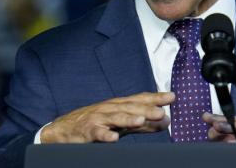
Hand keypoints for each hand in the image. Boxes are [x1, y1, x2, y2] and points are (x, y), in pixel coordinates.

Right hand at [41, 92, 174, 142]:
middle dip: (145, 109)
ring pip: (115, 118)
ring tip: (141, 121)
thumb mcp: (121, 124)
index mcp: (119, 105)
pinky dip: (105, 135)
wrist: (63, 129)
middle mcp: (110, 109)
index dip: (155, 98)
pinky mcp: (86, 131)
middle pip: (130, 108)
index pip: (140, 99)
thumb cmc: (96, 124)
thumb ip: (143, 124)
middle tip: (161, 111)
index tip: (172, 97)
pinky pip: (96, 133)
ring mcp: (98, 119)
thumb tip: (166, 121)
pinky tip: (114, 139)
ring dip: (128, 119)